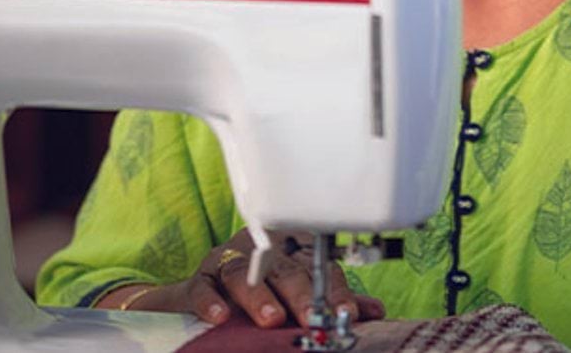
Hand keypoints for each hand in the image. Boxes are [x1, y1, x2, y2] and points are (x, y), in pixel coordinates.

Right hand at [99, 229, 386, 328]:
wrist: (210, 285)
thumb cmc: (265, 284)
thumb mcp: (300, 288)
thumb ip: (331, 298)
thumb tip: (371, 311)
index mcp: (294, 252)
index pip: (320, 267)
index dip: (336, 290)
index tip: (348, 312)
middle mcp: (264, 252)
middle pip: (285, 269)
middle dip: (301, 293)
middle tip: (312, 315)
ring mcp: (229, 261)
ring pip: (244, 273)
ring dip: (257, 295)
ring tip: (270, 318)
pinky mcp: (199, 278)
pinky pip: (202, 286)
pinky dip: (209, 301)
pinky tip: (219, 316)